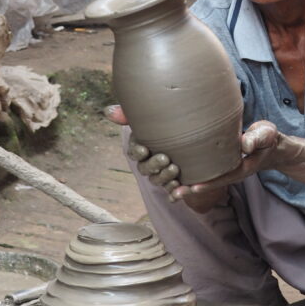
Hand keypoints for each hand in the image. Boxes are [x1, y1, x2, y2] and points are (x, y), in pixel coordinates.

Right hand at [105, 103, 228, 211]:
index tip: (144, 149)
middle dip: (153, 165)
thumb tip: (108, 111)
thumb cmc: (169, 124)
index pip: (134, 153)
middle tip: (165, 159)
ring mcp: (162, 175)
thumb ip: (130, 114)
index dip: (137, 152)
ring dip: (164, 177)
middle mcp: (149, 163)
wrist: (196, 138)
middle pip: (145, 169)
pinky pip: (172, 193)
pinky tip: (182, 190)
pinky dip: (175, 194)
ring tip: (175, 169)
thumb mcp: (153, 117)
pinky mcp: (175, 184)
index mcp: (142, 147)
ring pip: (158, 181)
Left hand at [171, 120, 279, 201]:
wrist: (270, 146)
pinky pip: (205, 173)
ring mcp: (224, 170)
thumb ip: (257, 138)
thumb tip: (245, 144)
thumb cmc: (267, 139)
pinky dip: (191, 174)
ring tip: (168, 187)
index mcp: (241, 168)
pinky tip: (176, 174)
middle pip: (210, 183)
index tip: (193, 188)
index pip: (222, 178)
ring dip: (188, 184)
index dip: (208, 183)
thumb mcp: (266, 135)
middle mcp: (230, 172)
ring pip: (205, 180)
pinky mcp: (220, 165)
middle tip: (174, 193)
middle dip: (192, 189)